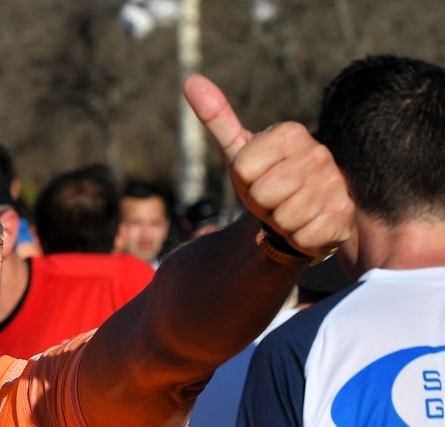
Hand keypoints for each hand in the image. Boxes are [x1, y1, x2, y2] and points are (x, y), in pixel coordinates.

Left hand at [184, 74, 353, 258]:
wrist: (296, 213)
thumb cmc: (264, 179)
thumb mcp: (239, 151)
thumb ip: (217, 118)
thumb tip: (190, 80)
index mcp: (292, 133)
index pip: (242, 168)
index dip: (243, 181)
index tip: (258, 178)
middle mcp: (319, 154)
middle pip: (261, 195)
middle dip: (261, 205)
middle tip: (274, 199)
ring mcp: (336, 184)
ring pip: (282, 218)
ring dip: (279, 223)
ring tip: (289, 211)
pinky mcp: (343, 215)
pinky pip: (301, 237)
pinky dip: (297, 239)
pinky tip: (306, 225)